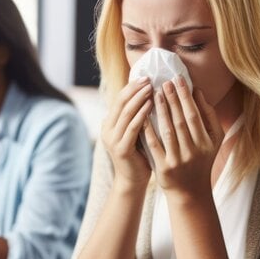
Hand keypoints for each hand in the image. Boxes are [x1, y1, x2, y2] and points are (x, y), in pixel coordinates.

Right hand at [101, 76, 153, 190]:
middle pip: (120, 103)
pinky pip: (132, 127)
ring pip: (126, 113)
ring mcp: (112, 139)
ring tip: (151, 88)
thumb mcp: (135, 132)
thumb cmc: (138, 155)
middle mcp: (107, 129)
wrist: (133, 181)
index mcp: (109, 124)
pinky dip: (142, 114)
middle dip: (135, 89)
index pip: (119, 99)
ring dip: (139, 98)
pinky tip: (152, 106)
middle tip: (149, 78)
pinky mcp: (121, 149)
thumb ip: (136, 117)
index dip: (131, 87)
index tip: (145, 77)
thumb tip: (148, 95)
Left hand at [143, 76, 222, 198]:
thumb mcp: (215, 141)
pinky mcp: (164, 167)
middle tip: (164, 82)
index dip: (186, 96)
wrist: (190, 192)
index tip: (179, 80)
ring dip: (161, 111)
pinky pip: (154, 144)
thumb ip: (210, 117)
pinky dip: (148, 130)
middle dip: (172, 99)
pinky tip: (142, 116)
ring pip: (167, 130)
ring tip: (155, 93)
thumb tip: (199, 92)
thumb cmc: (202, 160)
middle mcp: (194, 151)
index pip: (194, 115)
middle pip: (181, 120)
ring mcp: (178, 160)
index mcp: (207, 143)